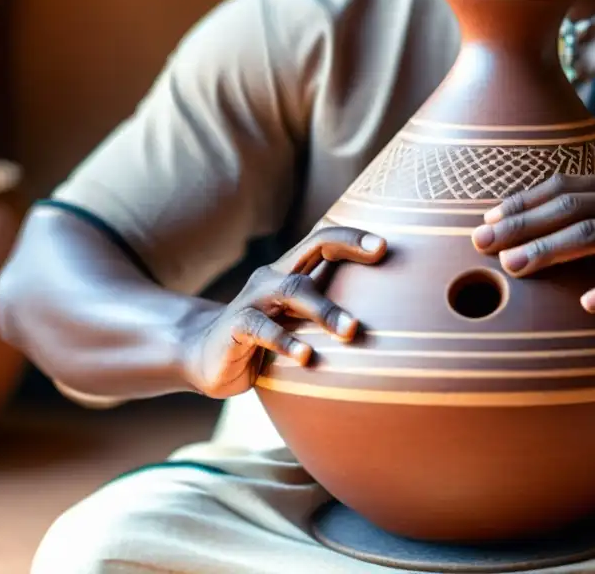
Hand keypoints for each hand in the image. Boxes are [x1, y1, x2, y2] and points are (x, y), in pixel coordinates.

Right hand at [179, 225, 386, 398]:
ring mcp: (253, 300)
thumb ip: (330, 309)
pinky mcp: (235, 327)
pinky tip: (306, 357)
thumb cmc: (269, 339)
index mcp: (291, 271)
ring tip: (350, 330)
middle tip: (381, 256)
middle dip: (347, 248)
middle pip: (311, 249)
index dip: (352, 236)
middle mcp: (273, 278)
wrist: (207, 358)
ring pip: (291, 290)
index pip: (323, 240)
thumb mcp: (300, 320)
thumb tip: (387, 318)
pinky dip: (285, 341)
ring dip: (324, 309)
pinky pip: (261, 328)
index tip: (384, 245)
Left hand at [471, 174, 594, 313]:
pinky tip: (587, 305)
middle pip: (569, 208)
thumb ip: (579, 223)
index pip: (560, 187)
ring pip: (594, 234)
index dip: (520, 203)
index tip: (484, 223)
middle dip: (522, 226)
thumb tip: (514, 238)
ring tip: (514, 268)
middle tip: (483, 245)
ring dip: (550, 250)